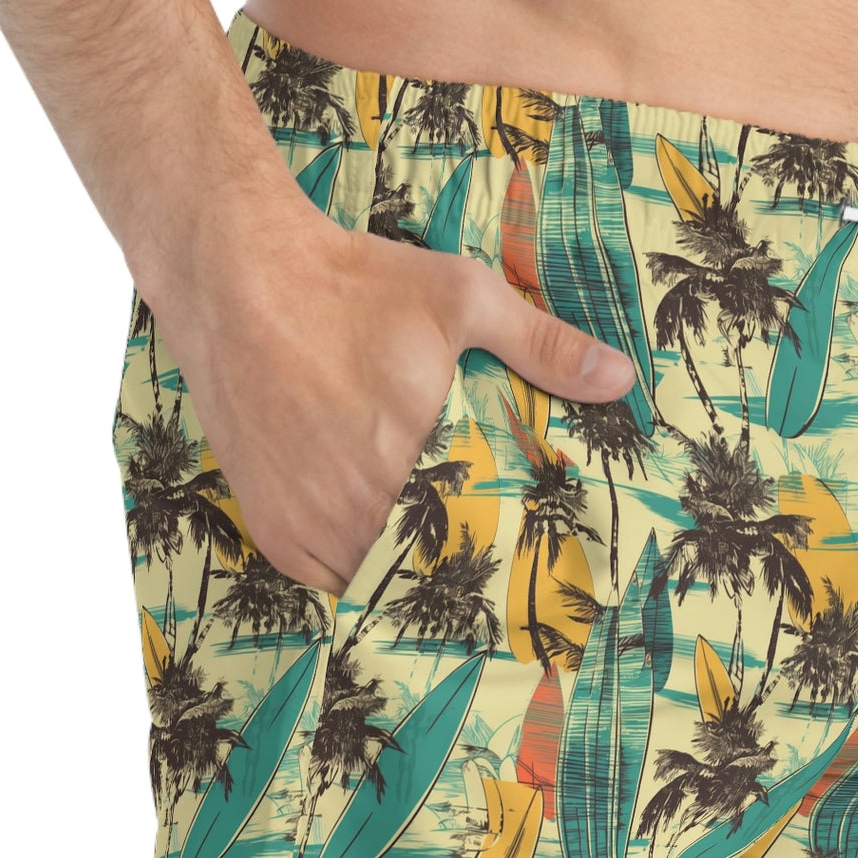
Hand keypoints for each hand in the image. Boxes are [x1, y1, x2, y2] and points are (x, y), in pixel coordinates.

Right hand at [149, 185, 634, 593]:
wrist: (237, 279)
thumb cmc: (355, 286)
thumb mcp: (461, 298)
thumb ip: (542, 346)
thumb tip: (620, 378)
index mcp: (418, 459)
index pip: (481, 538)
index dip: (504, 546)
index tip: (528, 550)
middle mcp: (359, 504)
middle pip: (429, 565)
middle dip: (458, 561)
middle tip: (485, 555)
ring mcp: (310, 523)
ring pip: (377, 579)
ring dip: (404, 570)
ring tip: (437, 556)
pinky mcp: (273, 529)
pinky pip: (325, 579)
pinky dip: (352, 568)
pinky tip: (377, 542)